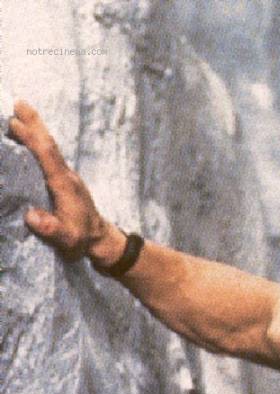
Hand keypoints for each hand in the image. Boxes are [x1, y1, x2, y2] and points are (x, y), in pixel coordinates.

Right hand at [6, 100, 123, 264]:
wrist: (99, 239)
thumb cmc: (81, 239)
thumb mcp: (68, 239)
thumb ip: (52, 228)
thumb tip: (31, 217)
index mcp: (64, 185)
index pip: (48, 157)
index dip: (32, 140)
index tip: (15, 124)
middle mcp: (66, 175)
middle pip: (50, 145)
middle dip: (35, 123)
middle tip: (19, 102)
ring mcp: (66, 175)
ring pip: (50, 146)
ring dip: (35, 127)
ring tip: (19, 109)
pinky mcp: (64, 178)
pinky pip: (49, 154)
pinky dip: (38, 140)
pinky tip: (28, 133)